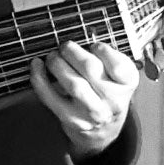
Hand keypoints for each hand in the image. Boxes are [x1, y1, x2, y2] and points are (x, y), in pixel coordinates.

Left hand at [30, 40, 138, 158]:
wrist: (102, 130)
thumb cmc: (106, 92)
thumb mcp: (117, 74)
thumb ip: (107, 56)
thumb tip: (82, 34)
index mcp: (127, 83)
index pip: (118, 64)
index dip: (101, 50)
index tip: (93, 46)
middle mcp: (113, 100)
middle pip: (90, 69)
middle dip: (72, 52)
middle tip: (65, 47)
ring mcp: (93, 112)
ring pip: (72, 83)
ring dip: (57, 64)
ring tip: (53, 57)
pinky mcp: (72, 120)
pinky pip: (51, 97)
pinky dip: (39, 79)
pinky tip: (36, 66)